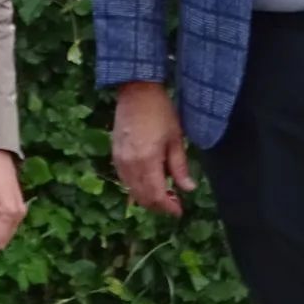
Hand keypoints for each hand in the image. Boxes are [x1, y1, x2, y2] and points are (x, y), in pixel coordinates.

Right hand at [112, 82, 195, 217]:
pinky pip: (124, 179)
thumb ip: (180, 167)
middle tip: (174, 204)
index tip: (179, 211)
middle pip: (142, 197)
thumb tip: (188, 188)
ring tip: (164, 193)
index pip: (156, 195)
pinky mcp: (114, 154)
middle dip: (158, 205)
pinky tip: (148, 183)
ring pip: (131, 190)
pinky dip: (136, 187)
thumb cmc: (161, 113)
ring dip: (147, 197)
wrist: (136, 92)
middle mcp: (130, 164)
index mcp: (147, 161)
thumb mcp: (176, 139)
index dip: (168, 207)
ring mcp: (119, 160)